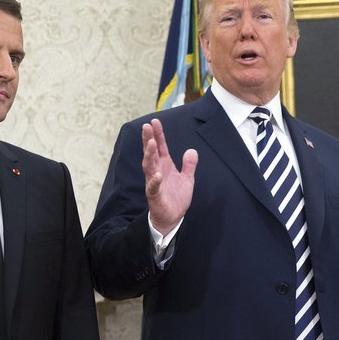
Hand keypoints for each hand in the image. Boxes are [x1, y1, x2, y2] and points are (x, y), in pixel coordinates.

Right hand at [142, 118, 197, 234]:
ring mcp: (154, 183)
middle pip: (151, 152)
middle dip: (148, 139)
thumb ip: (189, 165)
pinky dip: (154, 181)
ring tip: (151, 144)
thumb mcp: (187, 179)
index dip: (158, 134)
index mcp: (164, 165)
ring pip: (148, 166)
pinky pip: (153, 187)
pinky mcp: (155, 196)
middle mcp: (157, 171)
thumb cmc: (176, 198)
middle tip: (146, 127)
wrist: (172, 218)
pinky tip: (156, 175)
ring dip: (149, 155)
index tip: (154, 121)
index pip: (160, 147)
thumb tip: (192, 151)